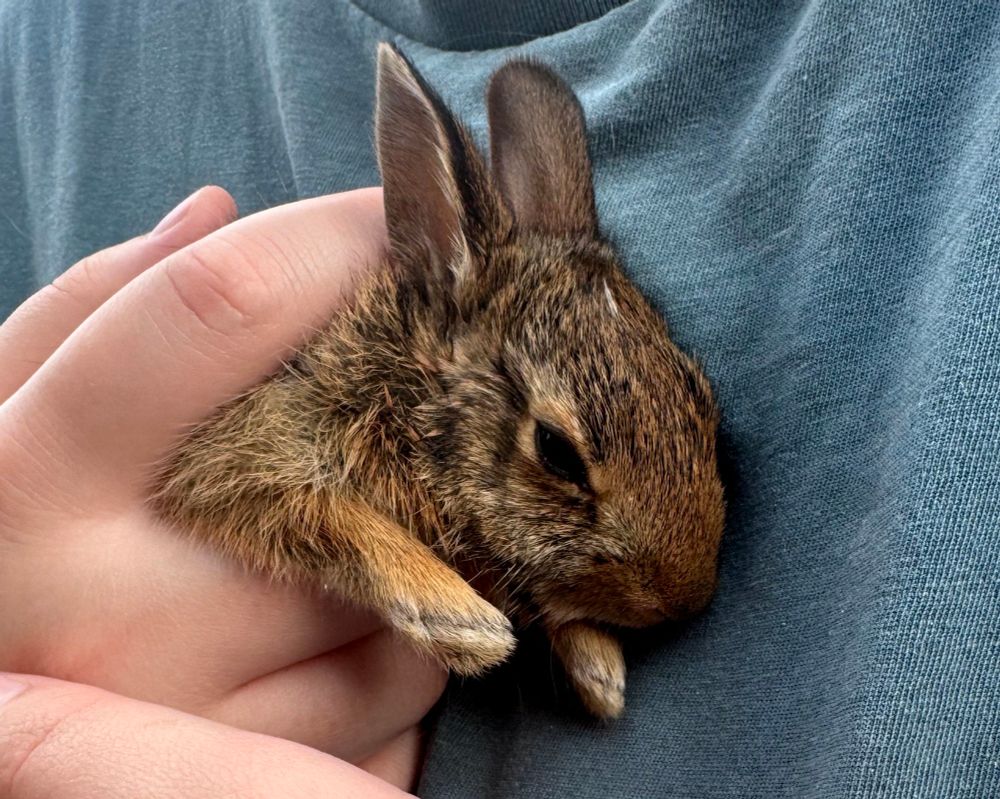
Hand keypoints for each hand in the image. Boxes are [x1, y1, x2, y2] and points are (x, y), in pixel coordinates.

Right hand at [0, 186, 446, 791]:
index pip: (216, 304)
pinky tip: (343, 628)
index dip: (334, 233)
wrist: (4, 718)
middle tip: (411, 384)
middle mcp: (108, 607)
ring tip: (341, 536)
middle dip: (411, 399)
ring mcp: (190, 719)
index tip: (401, 216)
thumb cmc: (1, 551)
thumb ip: (88, 316)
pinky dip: (407, 643)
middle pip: (352, 451)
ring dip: (412, 538)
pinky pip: (408, 688)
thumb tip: (216, 211)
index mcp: (30, 483)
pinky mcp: (259, 787)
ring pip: (405, 588)